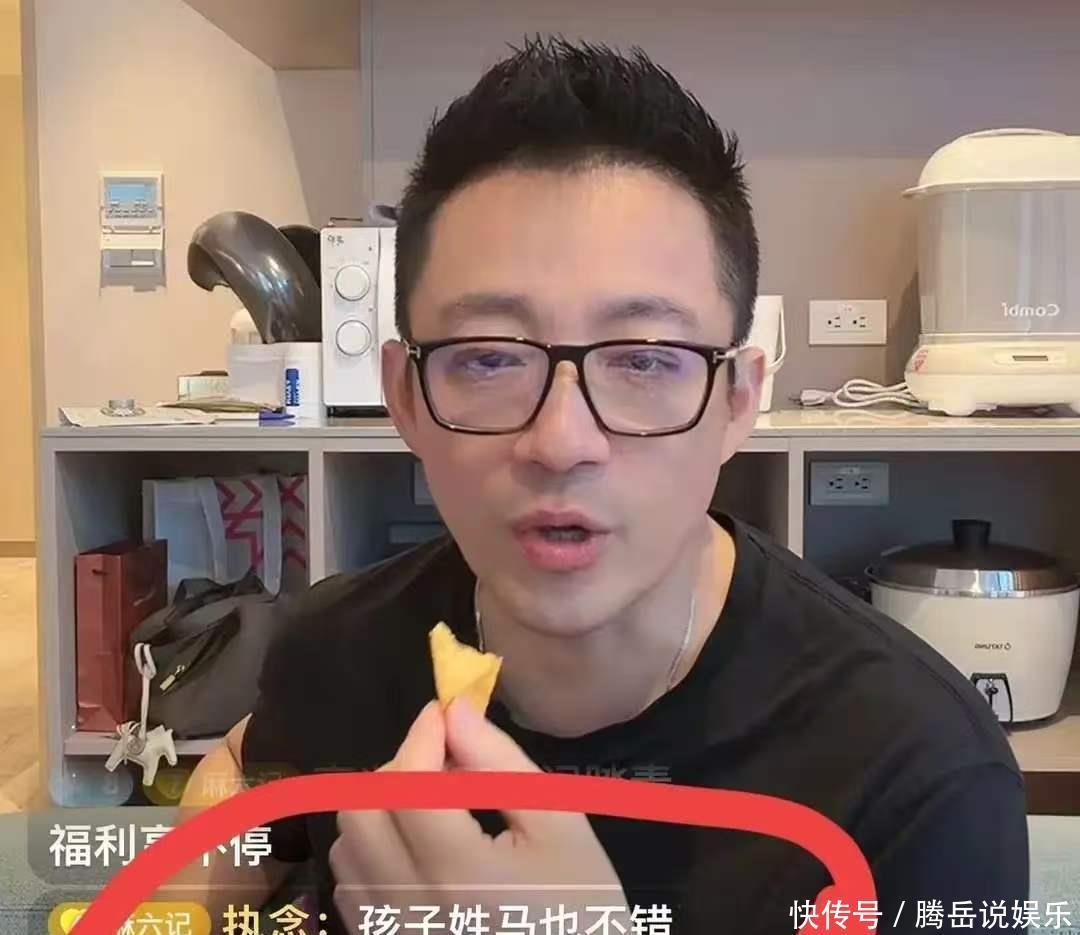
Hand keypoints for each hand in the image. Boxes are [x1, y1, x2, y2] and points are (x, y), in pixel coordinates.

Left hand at [330, 699, 627, 930]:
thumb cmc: (583, 907)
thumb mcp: (559, 824)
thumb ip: (500, 764)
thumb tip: (454, 712)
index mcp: (461, 874)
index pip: (408, 785)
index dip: (421, 737)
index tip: (445, 715)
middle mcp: (409, 909)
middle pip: (361, 813)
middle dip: (398, 771)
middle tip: (444, 767)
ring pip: (347, 849)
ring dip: (382, 813)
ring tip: (434, 811)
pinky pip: (350, 891)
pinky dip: (373, 856)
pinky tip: (420, 854)